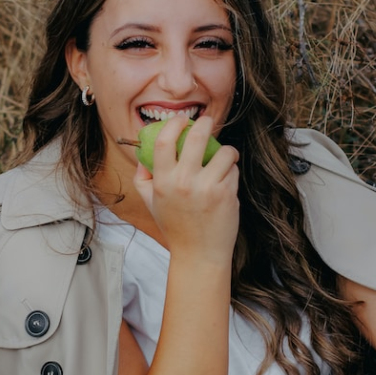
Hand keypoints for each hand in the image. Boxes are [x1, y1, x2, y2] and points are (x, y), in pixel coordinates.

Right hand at [133, 115, 239, 263]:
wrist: (199, 254)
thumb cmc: (175, 226)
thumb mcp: (150, 202)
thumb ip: (142, 177)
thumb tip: (144, 153)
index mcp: (162, 182)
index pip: (164, 141)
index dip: (174, 124)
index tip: (181, 120)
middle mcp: (184, 182)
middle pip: (197, 137)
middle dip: (205, 124)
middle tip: (207, 123)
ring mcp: (207, 188)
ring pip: (224, 152)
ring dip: (225, 151)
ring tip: (223, 157)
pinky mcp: (226, 194)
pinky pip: (233, 169)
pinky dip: (231, 170)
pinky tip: (225, 180)